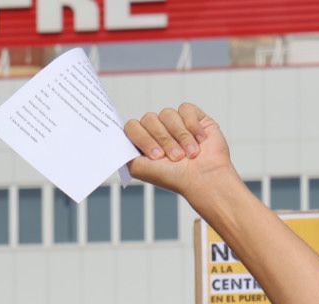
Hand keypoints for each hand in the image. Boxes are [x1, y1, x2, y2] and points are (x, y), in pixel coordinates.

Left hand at [123, 103, 239, 208]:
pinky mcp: (193, 117)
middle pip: (149, 118)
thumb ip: (123, 153)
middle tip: (175, 158)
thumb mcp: (140, 169)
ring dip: (181, 136)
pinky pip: (186, 109)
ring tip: (191, 153)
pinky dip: (193, 126)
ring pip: (168, 114)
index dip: (143, 138)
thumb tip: (113, 140)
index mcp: (143, 141)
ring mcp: (175, 123)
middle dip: (164, 140)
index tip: (156, 156)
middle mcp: (157, 130)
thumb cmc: (175, 178)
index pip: (132, 126)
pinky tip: (200, 140)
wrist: (205, 178)